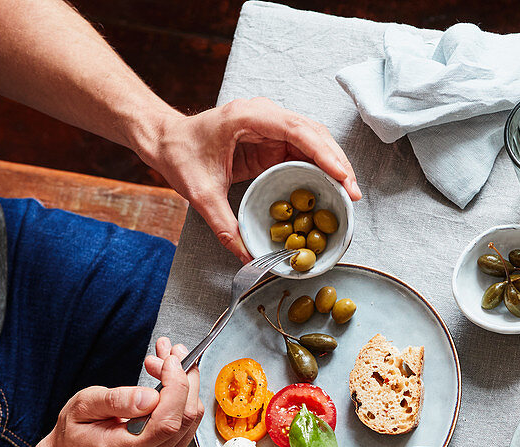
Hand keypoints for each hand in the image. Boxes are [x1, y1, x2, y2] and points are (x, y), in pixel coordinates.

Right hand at [33, 338, 202, 446]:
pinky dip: (182, 401)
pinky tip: (168, 385)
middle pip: (184, 419)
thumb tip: (150, 396)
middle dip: (183, 379)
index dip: (176, 386)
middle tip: (168, 355)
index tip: (170, 361)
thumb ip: (115, 400)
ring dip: (184, 387)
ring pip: (190, 422)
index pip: (166, 422)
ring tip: (164, 365)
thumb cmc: (74, 438)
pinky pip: (186, 428)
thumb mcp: (82, 408)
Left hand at [143, 98, 361, 260]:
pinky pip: (305, 149)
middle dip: (338, 162)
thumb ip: (225, 226)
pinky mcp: (273, 138)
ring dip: (334, 164)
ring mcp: (271, 125)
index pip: (297, 130)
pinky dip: (322, 166)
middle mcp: (265, 115)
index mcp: (248, 117)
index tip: (342, 176)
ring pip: (315, 139)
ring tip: (350, 193)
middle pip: (314, 133)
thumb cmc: (179, 155)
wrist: (165, 139)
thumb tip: (248, 257)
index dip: (324, 153)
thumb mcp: (199, 194)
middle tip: (354, 193)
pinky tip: (333, 187)